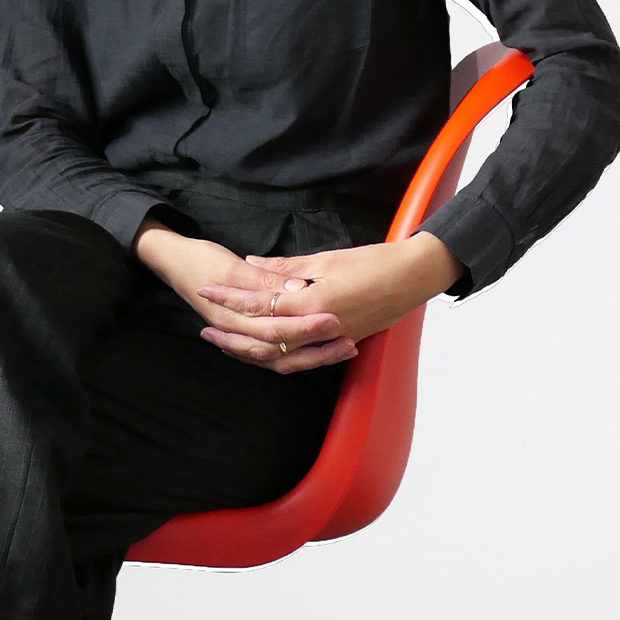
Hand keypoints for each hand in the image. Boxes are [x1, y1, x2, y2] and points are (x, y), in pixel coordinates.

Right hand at [133, 216, 357, 374]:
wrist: (170, 261)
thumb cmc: (199, 258)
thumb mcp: (229, 264)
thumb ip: (263, 279)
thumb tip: (296, 287)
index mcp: (232, 314)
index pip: (275, 328)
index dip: (305, 326)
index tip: (334, 319)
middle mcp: (235, 331)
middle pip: (281, 350)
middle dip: (315, 349)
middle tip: (347, 341)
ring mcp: (237, 335)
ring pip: (277, 358)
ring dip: (310, 357)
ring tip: (340, 350)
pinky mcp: (241, 333)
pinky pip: (268, 356)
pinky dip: (293, 357)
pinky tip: (313, 354)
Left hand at [194, 233, 462, 370]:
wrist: (414, 276)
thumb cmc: (374, 261)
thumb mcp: (326, 259)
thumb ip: (286, 267)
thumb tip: (252, 263)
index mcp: (313, 301)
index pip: (260, 304)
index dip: (230, 298)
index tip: (205, 291)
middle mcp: (319, 327)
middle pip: (264, 339)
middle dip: (232, 335)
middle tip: (205, 330)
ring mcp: (331, 340)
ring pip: (282, 357)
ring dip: (252, 353)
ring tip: (228, 346)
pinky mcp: (342, 344)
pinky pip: (304, 360)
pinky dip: (281, 359)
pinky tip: (265, 354)